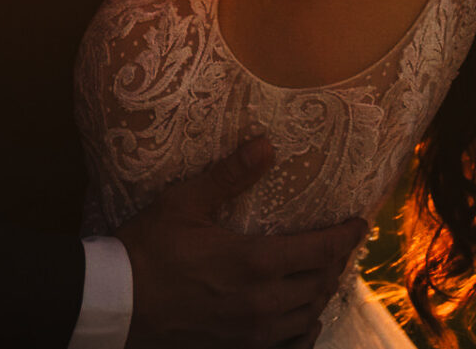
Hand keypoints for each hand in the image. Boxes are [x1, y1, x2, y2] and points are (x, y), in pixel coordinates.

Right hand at [116, 137, 367, 348]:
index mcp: (253, 262)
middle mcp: (261, 302)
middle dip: (336, 263)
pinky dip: (304, 330)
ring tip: (324, 275)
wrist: (115, 303)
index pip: (320, 251)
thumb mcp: (185, 203)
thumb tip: (266, 145)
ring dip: (321, 294)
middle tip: (341, 244)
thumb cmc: (147, 249)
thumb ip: (229, 176)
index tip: (360, 223)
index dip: (345, 236)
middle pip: (319, 285)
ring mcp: (250, 333)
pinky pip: (287, 345)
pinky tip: (304, 320)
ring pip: (306, 316)